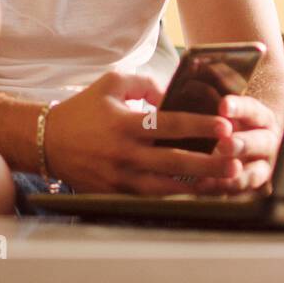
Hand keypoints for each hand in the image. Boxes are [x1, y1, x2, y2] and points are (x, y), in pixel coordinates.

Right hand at [44, 73, 242, 194]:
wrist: (47, 140)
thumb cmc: (84, 108)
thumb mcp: (112, 83)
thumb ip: (146, 83)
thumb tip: (174, 94)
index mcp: (125, 123)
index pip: (169, 125)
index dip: (199, 125)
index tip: (224, 125)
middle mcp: (124, 153)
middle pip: (173, 162)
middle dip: (208, 163)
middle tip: (236, 160)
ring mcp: (119, 178)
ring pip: (165, 189)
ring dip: (198, 187)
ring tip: (226, 183)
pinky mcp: (115, 194)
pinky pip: (151, 200)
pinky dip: (176, 199)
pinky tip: (198, 196)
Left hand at [192, 95, 281, 193]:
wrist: (238, 148)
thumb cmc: (228, 124)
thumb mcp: (227, 113)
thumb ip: (221, 110)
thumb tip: (207, 99)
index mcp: (263, 119)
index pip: (254, 110)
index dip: (239, 108)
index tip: (223, 106)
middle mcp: (267, 143)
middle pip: (261, 142)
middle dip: (243, 144)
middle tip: (224, 145)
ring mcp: (262, 168)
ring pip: (255, 174)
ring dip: (237, 176)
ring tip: (217, 177)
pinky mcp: (249, 188)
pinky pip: (238, 192)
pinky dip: (220, 189)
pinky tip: (202, 186)